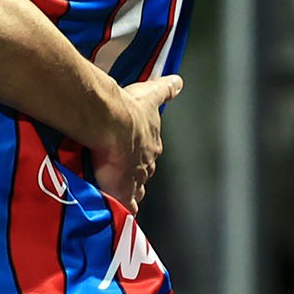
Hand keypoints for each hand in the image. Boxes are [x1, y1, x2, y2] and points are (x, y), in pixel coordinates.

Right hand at [87, 73, 183, 207]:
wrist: (115, 124)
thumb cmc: (131, 108)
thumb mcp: (150, 94)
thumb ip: (164, 90)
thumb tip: (178, 81)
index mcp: (152, 142)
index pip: (149, 150)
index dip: (142, 151)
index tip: (135, 151)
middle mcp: (147, 162)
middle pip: (143, 170)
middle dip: (135, 171)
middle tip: (123, 171)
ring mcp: (136, 179)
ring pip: (136, 189)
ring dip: (128, 190)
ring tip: (118, 192)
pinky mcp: (123, 192)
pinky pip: (125, 206)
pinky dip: (122, 209)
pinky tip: (117, 212)